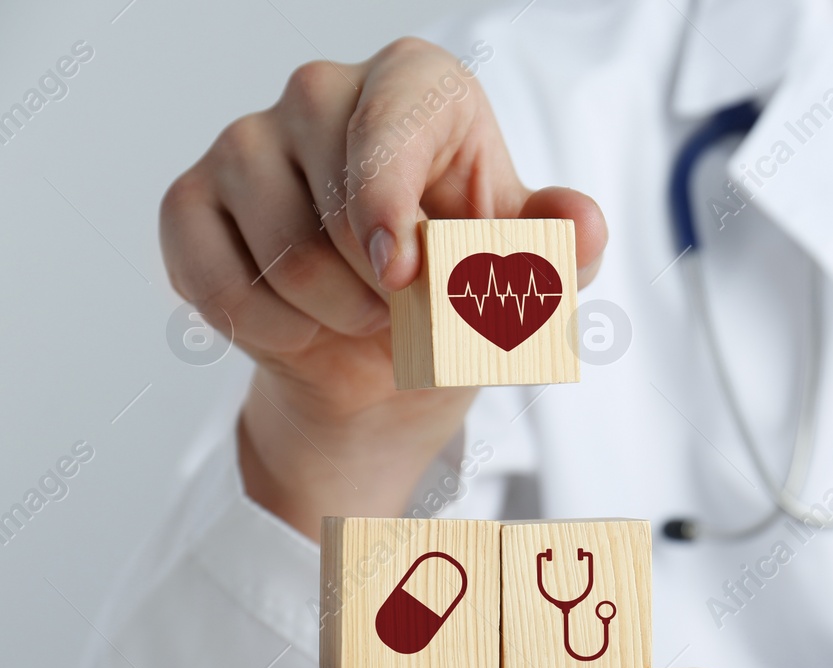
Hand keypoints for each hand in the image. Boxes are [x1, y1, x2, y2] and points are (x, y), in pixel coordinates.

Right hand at [159, 38, 606, 537]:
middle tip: (412, 306)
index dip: (391, 205)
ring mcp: (244, 142)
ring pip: (283, 254)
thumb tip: (584, 224)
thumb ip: (563, 248)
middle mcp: (320, 92)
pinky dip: (275, 334)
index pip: (391, 120)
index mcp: (414, 85)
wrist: (390, 359)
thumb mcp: (536, 276)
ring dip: (339, 319)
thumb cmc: (465, 289)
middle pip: (336, 201)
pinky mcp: (190, 202)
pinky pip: (219, 284)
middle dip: (386, 289)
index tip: (406, 276)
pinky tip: (306, 327)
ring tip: (366, 316)